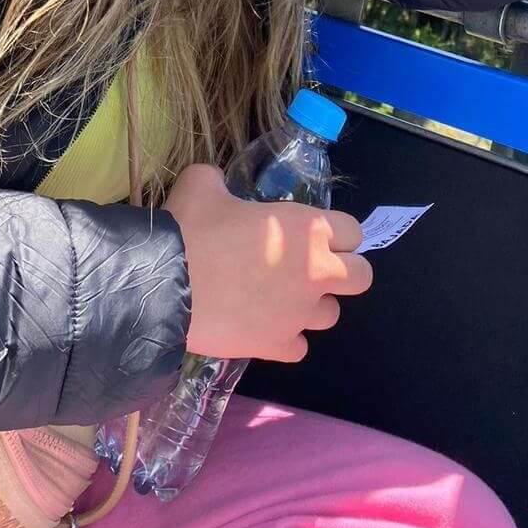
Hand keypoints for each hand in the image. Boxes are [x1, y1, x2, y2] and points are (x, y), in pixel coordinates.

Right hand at [162, 163, 372, 361]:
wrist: (165, 287)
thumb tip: (216, 183)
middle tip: (307, 265)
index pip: (352, 230)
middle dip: (341, 270)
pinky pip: (298, 346)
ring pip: (331, 315)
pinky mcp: (278, 347)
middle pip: (361, 277)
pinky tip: (261, 324)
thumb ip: (219, 181)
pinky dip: (284, 337)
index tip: (309, 230)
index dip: (333, 230)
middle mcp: (315, 273)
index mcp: (307, 229)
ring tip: (279, 296)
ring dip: (310, 304)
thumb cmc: (192, 228)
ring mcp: (299, 315)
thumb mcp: (202, 183)